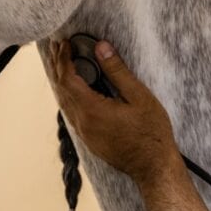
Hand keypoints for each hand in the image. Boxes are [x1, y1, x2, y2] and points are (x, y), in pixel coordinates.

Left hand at [50, 39, 180, 184]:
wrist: (153, 167)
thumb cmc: (151, 132)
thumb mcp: (139, 96)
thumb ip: (117, 71)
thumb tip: (101, 48)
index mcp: (92, 110)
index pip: (67, 79)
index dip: (63, 59)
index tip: (64, 43)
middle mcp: (82, 123)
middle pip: (61, 90)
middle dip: (57, 66)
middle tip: (57, 47)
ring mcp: (84, 133)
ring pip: (64, 103)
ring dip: (60, 81)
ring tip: (61, 63)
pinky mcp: (89, 139)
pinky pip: (71, 113)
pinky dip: (68, 96)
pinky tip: (73, 89)